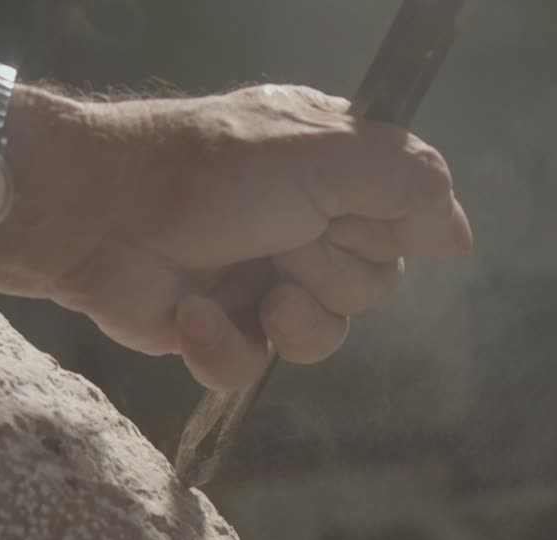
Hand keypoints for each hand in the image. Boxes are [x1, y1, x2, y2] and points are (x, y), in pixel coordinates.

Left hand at [0, 84, 472, 389]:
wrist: (97, 215)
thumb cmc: (209, 170)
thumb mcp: (323, 154)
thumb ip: (407, 185)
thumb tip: (460, 239)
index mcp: (334, 173)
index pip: (407, 221)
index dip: (385, 230)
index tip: (345, 214)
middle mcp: (305, 225)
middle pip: (374, 285)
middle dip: (331, 271)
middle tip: (282, 241)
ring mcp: (261, 279)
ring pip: (324, 335)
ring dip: (291, 316)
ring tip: (251, 289)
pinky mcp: (219, 329)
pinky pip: (254, 368)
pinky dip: (224, 346)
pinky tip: (193, 316)